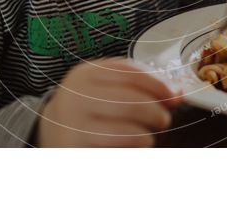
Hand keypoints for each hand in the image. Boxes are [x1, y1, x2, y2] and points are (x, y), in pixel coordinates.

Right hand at [34, 58, 181, 146]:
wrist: (48, 130)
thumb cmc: (86, 106)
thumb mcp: (105, 87)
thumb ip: (138, 87)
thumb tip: (178, 94)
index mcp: (86, 73)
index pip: (132, 74)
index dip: (159, 86)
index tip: (173, 97)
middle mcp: (76, 96)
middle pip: (132, 102)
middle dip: (156, 113)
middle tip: (162, 120)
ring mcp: (73, 125)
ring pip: (128, 132)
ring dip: (146, 137)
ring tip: (146, 137)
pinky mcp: (75, 150)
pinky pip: (117, 153)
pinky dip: (132, 152)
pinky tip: (131, 150)